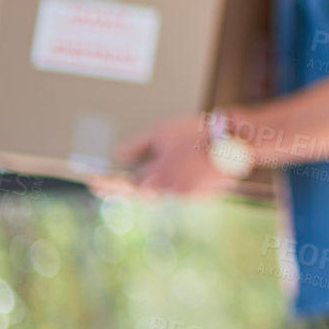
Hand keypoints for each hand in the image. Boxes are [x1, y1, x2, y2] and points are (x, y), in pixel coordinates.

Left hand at [110, 115, 235, 197]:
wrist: (235, 142)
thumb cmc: (197, 134)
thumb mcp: (162, 132)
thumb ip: (137, 146)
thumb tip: (119, 156)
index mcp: (158, 176)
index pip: (126, 184)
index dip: (108, 183)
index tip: (93, 182)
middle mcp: (170, 190)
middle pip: (148, 191)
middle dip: (143, 181)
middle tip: (146, 168)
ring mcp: (188, 195)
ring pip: (168, 190)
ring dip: (168, 178)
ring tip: (181, 158)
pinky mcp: (204, 196)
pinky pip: (187, 190)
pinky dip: (186, 180)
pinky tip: (195, 165)